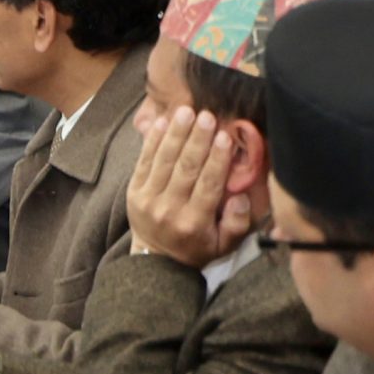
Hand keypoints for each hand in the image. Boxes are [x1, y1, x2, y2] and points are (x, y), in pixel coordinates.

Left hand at [126, 104, 249, 267]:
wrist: (156, 262)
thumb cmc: (197, 248)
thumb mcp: (224, 246)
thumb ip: (237, 224)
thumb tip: (240, 197)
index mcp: (194, 222)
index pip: (207, 185)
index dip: (216, 160)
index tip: (225, 136)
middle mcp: (169, 209)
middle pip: (185, 169)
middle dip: (196, 140)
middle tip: (207, 116)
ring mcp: (147, 199)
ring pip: (163, 161)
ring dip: (175, 133)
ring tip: (186, 111)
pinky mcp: (133, 191)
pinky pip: (143, 161)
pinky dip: (152, 140)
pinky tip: (162, 121)